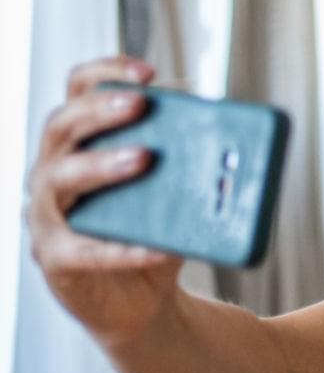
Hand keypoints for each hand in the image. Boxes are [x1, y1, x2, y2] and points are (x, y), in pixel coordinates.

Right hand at [25, 59, 184, 347]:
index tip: (147, 72)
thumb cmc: (153, 232)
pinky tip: (158, 245)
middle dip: (99, 109)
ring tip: (144, 158)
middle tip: (141, 104)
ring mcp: (46, 217)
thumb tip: (229, 137)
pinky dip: (121, 247)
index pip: (78, 91)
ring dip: (101, 164)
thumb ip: (191, 160)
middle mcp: (52, 172)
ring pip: (57, 179)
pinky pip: (82, 250)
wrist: (143, 300)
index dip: (106, 73)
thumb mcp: (176, 190)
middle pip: (60, 126)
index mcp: (79, 143)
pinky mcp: (55, 261)